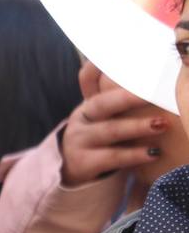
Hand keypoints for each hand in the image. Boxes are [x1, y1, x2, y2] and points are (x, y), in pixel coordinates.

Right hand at [60, 62, 167, 186]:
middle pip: (102, 104)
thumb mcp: (101, 118)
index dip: (98, 67)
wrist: (70, 169)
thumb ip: (117, 99)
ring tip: (162, 124)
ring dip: (137, 127)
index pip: (88, 78)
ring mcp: (80, 140)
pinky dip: (134, 155)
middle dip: (128, 97)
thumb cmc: (98, 139)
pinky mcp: (85, 162)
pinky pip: (112, 157)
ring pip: (110, 131)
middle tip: (155, 93)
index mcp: (87, 104)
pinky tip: (154, 153)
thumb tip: (151, 74)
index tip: (124, 62)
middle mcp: (81, 119)